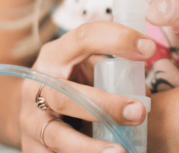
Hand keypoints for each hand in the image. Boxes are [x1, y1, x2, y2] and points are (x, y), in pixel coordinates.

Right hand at [20, 22, 156, 152]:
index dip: (117, 39)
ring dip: (89, 147)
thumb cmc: (70, 84)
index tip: (148, 48)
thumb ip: (109, 73)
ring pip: (57, 134)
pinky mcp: (31, 148)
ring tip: (120, 152)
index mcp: (55, 55)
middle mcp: (38, 84)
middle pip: (67, 93)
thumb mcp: (85, 69)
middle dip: (104, 105)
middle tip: (138, 111)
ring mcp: (30, 118)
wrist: (34, 108)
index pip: (84, 38)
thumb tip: (145, 91)